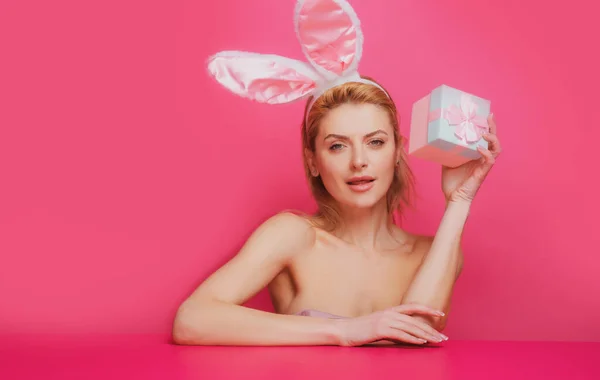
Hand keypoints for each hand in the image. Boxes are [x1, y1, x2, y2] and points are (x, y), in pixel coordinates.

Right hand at [334, 304, 448, 346]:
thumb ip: (393, 327)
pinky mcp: (380, 329)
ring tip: (437, 341)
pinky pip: (401, 335)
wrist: (344, 330)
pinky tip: (422, 343)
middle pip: (416, 320)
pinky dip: (413, 339)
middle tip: (443, 337)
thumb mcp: (379, 325)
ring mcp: (385, 320)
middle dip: (431, 329)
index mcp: (390, 310)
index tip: (441, 313)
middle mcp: (389, 313)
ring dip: (426, 335)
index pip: (413, 307)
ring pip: (411, 327)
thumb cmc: (361, 330)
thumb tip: (408, 334)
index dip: (427, 309)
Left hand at [442, 114, 501, 203]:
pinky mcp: (482, 172)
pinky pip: (490, 160)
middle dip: (493, 127)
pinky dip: (486, 153)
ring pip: (496, 148)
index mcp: (476, 154)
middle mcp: (482, 158)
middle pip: (493, 140)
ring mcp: (483, 165)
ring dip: (493, 139)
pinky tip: (479, 148)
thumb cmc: (452, 182)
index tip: (485, 114)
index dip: (487, 126)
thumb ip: (446, 151)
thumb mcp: (447, 161)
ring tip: (485, 132)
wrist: (453, 198)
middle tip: (489, 116)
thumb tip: (437, 140)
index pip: (485, 138)